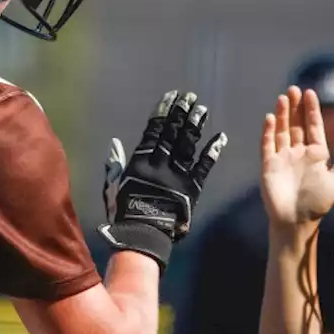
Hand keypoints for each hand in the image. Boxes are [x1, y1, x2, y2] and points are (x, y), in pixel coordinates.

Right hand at [99, 90, 227, 268]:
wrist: (143, 236)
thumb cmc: (124, 213)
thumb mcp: (113, 186)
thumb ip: (115, 164)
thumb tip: (114, 143)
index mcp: (141, 162)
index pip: (154, 130)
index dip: (163, 113)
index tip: (170, 98)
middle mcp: (161, 164)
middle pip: (173, 133)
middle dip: (182, 113)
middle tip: (190, 97)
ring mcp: (177, 175)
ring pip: (188, 144)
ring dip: (196, 125)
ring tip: (202, 109)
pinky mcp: (192, 188)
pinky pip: (204, 167)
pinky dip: (212, 151)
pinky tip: (220, 137)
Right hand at [260, 86, 333, 229]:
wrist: (296, 221)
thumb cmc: (318, 202)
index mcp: (316, 154)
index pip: (313, 127)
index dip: (312, 110)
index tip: (310, 93)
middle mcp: (298, 153)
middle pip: (295, 125)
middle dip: (295, 107)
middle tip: (294, 88)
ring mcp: (282, 158)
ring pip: (281, 131)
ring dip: (282, 114)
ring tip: (283, 97)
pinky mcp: (269, 165)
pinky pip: (267, 144)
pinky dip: (268, 131)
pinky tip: (269, 118)